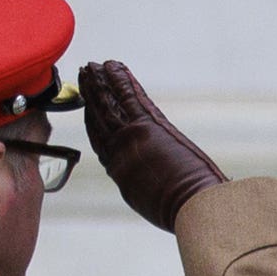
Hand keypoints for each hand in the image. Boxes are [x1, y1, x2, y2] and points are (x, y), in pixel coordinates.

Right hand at [76, 61, 226, 231]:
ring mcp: (131, 137)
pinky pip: (128, 96)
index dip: (91, 121)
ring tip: (92, 66)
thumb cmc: (182, 210)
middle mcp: (118, 152)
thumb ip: (144, 187)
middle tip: (84, 76)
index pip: (99, 140)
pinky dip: (119, 80)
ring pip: (108, 104)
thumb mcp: (153, 203)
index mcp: (119, 171)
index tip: (85, 106)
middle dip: (91, 95)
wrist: (192, 205)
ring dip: (99, 83)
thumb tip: (149, 183)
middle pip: (99, 117)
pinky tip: (112, 65)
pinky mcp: (147, 125)